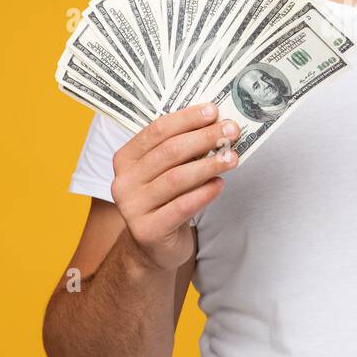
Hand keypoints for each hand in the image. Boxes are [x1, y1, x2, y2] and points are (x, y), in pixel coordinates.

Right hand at [110, 102, 239, 270]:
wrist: (153, 246)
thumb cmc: (165, 200)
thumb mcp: (167, 171)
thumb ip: (183, 149)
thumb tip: (217, 123)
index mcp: (126, 159)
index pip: (157, 131)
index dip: (187, 119)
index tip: (214, 111)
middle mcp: (123, 181)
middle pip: (169, 152)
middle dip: (204, 138)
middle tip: (231, 131)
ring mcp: (132, 207)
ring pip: (176, 178)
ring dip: (209, 165)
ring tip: (232, 158)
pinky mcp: (147, 230)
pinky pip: (181, 207)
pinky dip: (204, 193)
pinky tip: (219, 184)